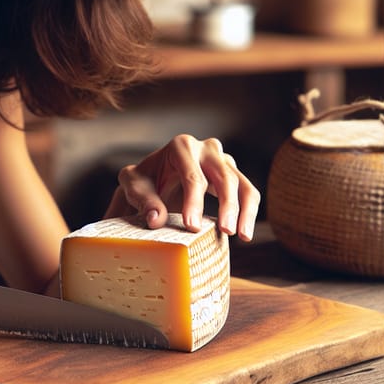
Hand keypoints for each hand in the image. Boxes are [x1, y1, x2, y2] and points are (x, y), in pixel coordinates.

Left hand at [104, 134, 259, 240]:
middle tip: (225, 231)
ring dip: (245, 211)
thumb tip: (157, 220)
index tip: (192, 226)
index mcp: (181, 146)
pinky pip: (247, 192)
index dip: (194, 202)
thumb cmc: (144, 180)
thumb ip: (144, 200)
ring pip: (242, 184)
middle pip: (224, 176)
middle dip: (227, 205)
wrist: (154, 178)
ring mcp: (222, 160)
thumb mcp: (135, 186)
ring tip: (241, 236)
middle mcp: (206, 148)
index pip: (192, 175)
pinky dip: (248, 212)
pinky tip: (243, 234)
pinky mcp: (232, 174)